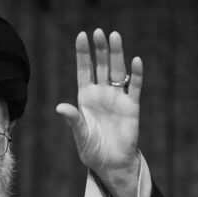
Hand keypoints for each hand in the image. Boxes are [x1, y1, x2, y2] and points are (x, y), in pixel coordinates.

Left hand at [56, 29, 142, 188]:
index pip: (84, 70)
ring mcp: (117, 98)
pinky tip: (136, 61)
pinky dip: (136, 75)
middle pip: (101, 66)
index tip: (81, 36)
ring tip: (115, 36)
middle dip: (100, 49)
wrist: (110, 163)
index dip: (83, 54)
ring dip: (117, 55)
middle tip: (99, 32)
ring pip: (118, 72)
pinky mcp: (132, 107)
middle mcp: (102, 93)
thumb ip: (73, 119)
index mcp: (86, 97)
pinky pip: (135, 87)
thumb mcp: (80, 134)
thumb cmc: (92, 149)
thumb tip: (60, 106)